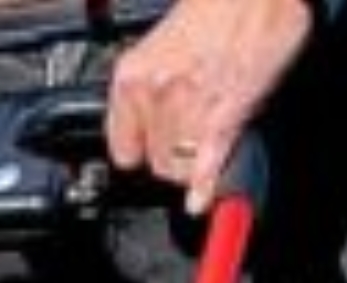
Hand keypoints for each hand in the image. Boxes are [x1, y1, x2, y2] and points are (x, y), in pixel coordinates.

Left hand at [107, 0, 313, 214]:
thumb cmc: (217, 9)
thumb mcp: (163, 46)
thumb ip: (150, 90)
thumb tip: (150, 125)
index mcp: (132, 77)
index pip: (124, 150)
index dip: (143, 151)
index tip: (155, 149)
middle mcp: (154, 94)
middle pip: (155, 163)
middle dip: (174, 156)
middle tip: (195, 134)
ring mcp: (187, 109)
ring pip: (180, 168)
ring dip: (195, 162)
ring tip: (211, 134)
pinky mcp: (222, 117)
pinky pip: (206, 165)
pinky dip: (205, 187)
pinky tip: (202, 200)